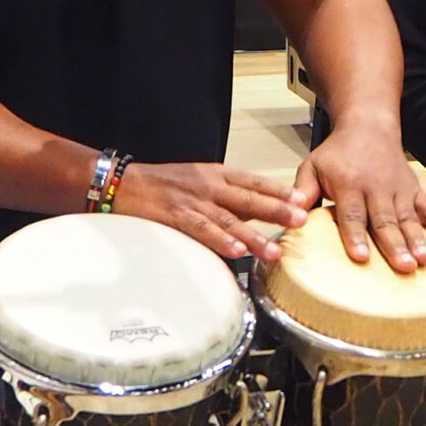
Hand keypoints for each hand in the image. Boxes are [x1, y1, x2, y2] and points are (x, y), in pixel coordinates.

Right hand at [112, 162, 304, 262]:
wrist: (122, 183)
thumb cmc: (161, 184)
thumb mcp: (199, 180)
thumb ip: (226, 194)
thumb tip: (256, 213)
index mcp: (217, 174)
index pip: (254, 181)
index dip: (279, 191)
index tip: (302, 199)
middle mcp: (209, 185)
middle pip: (248, 198)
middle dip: (276, 210)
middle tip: (301, 220)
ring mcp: (192, 201)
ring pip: (229, 219)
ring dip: (253, 235)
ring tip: (273, 250)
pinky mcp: (175, 217)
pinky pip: (201, 230)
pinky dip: (219, 240)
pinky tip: (234, 250)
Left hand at [291, 125, 425, 271]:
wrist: (369, 125)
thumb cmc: (338, 152)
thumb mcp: (312, 165)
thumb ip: (302, 189)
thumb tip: (292, 211)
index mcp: (348, 185)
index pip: (352, 215)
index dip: (356, 236)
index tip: (360, 257)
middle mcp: (376, 188)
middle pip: (385, 221)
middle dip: (395, 245)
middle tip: (404, 266)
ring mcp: (398, 191)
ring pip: (409, 219)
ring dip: (419, 240)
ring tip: (425, 261)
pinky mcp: (414, 191)